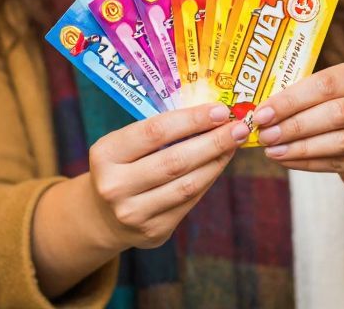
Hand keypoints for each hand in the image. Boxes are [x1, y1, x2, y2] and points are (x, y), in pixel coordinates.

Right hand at [87, 103, 246, 248]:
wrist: (104, 217)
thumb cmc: (122, 167)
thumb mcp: (125, 144)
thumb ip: (159, 131)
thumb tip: (210, 114)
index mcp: (105, 154)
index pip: (155, 132)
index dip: (192, 120)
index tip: (220, 110)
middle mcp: (115, 186)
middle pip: (175, 160)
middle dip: (213, 141)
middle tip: (239, 127)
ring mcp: (133, 213)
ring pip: (187, 184)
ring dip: (216, 161)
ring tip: (234, 143)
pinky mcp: (153, 232)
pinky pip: (189, 202)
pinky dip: (208, 179)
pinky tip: (220, 163)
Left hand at [252, 62, 343, 187]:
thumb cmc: (340, 107)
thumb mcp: (328, 93)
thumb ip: (301, 96)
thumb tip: (261, 111)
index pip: (326, 84)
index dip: (291, 100)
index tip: (262, 113)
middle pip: (335, 114)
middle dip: (295, 125)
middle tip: (265, 134)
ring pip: (338, 142)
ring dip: (299, 148)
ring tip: (272, 150)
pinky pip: (336, 163)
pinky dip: (307, 163)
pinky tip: (286, 159)